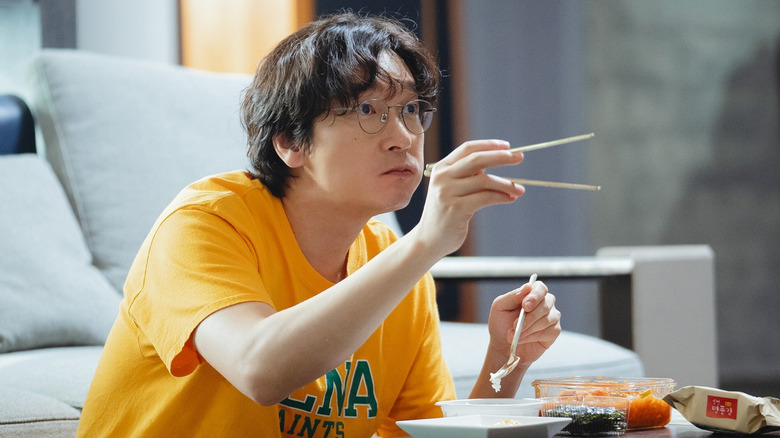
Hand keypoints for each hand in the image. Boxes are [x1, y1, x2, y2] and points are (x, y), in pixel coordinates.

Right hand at [413, 140, 524, 256]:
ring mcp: (447, 193)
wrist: (429, 240)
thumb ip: (468, 175)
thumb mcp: (452, 189)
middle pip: (477, 159)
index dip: (488, 145)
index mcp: (441, 168)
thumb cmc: (445, 213)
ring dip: (506, 184)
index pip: (468, 149)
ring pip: (484, 180)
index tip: (507, 146)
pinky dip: (501, 197)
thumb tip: (495, 160)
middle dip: (501, 157)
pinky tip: (510, 198)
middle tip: (519, 157)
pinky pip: (485, 198)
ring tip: (520, 189)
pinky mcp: (456, 209)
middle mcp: (442, 178)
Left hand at [487, 280, 560, 365]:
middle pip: (546, 304)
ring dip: (528, 329)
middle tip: (515, 326)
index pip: (540, 288)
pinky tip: (523, 339)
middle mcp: (545, 303)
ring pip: (547, 319)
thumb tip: (528, 287)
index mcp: (532, 293)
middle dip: (529, 317)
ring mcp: (552, 317)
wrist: (502, 345)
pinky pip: (549, 332)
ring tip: (515, 334)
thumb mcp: (500, 307)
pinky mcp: (554, 331)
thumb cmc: (501, 323)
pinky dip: (533, 337)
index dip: (534, 296)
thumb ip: (513, 296)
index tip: (525, 306)